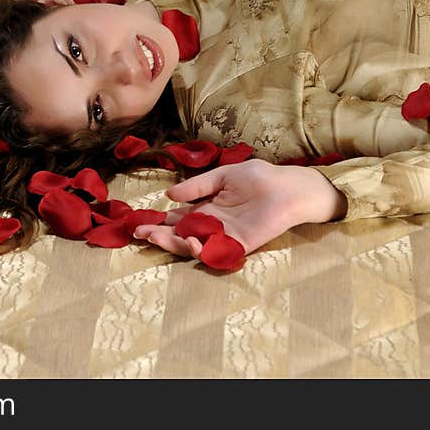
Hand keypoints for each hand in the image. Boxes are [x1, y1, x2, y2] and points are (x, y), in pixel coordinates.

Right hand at [133, 159, 346, 259]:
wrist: (289, 188)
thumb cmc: (260, 178)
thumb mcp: (223, 176)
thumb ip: (198, 186)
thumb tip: (169, 195)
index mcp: (207, 208)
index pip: (178, 219)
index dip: (159, 222)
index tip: (140, 223)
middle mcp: (212, 225)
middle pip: (180, 235)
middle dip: (159, 236)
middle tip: (141, 234)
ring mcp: (224, 236)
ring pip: (193, 246)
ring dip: (174, 244)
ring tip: (157, 237)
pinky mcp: (239, 245)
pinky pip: (216, 253)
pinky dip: (202, 251)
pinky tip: (191, 243)